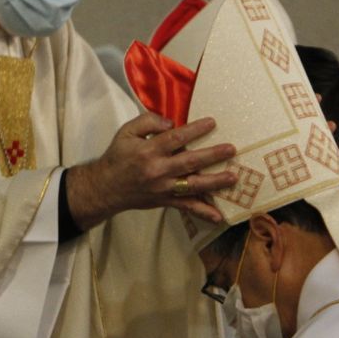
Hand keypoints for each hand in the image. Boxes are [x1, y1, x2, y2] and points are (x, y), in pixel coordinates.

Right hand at [63, 112, 235, 229]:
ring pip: (193, 185)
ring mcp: (163, 188)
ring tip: (233, 177)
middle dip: (213, 155)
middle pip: (190, 162)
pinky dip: (202, 212)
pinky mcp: (165, 201)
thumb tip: (172, 123)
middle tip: (231, 149)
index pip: (176, 138)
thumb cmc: (118, 156)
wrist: (105, 187)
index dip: (195, 130)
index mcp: (149, 150)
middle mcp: (158, 170)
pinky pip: (186, 207)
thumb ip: (148, 121)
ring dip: (215, 182)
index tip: (212, 122)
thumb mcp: (126, 131)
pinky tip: (218, 216)